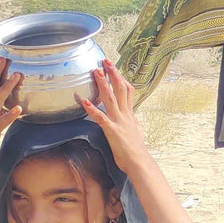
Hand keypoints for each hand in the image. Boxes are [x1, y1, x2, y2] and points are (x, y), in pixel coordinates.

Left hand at [82, 60, 149, 174]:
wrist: (139, 161)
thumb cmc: (136, 150)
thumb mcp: (136, 132)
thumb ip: (132, 123)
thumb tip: (132, 120)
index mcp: (130, 114)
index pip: (127, 90)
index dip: (121, 78)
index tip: (114, 68)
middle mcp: (125, 114)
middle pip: (120, 89)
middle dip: (113, 74)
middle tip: (105, 61)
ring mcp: (119, 121)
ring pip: (110, 99)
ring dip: (103, 84)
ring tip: (96, 72)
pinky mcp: (112, 130)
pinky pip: (101, 117)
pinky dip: (92, 109)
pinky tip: (84, 102)